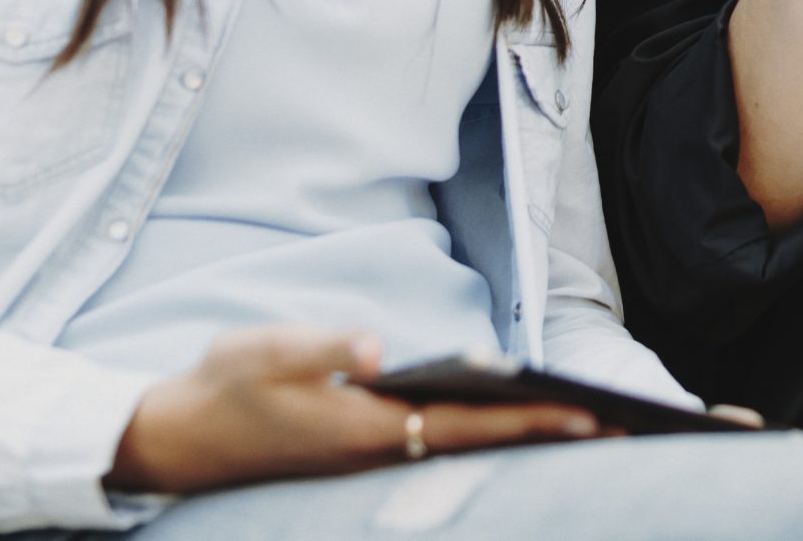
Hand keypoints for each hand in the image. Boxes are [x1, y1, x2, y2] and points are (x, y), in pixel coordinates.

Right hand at [108, 326, 601, 495]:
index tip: (588, 417)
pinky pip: (448, 447)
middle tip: (623, 430)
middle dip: (550, 437)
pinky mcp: (371, 451)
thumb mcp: (266, 351)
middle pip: (486, 447)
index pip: (469, 426)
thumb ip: (324, 346)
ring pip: (472, 450)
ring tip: (593, 427)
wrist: (180, 436)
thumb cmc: (227, 386)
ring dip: (529, 438)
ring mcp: (379, 458)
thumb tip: (379, 347)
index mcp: (369, 429)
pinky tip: (522, 426)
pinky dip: (493, 437)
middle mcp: (384, 451)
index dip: (530, 420)